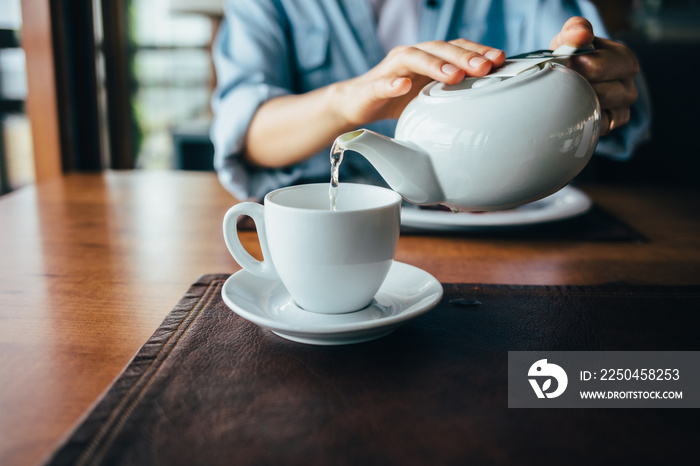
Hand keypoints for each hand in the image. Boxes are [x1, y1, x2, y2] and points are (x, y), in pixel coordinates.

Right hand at [332, 39, 504, 125]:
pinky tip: (403, 86)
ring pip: (413, 58)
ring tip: (454, 75)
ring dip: (434, 65)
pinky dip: (392, 84)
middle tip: (485, 67)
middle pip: (439, 48)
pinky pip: (381, 84)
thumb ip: (454, 90)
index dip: (478, 50)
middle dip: (464, 56)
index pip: (456, 47)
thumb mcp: (430, 94)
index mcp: (428, 57)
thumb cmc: (398, 98)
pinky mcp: (372, 87)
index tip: (501, 60)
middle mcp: (410, 56)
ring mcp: (390, 70)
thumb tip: (491, 95)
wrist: (357, 104)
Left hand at [550, 17, 639, 135]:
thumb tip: (582, 36)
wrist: (564, 78)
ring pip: (603, 110)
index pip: (603, 66)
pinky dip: (586, 120)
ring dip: (581, 104)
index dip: (579, 67)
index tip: (566, 65)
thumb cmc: (570, 56)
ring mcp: (623, 106)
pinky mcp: (613, 123)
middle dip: (580, 88)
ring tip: (568, 95)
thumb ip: (575, 29)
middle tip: (564, 83)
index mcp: (623, 58)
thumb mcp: (570, 38)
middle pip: (606, 92)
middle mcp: (628, 83)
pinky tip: (576, 111)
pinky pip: (601, 126)